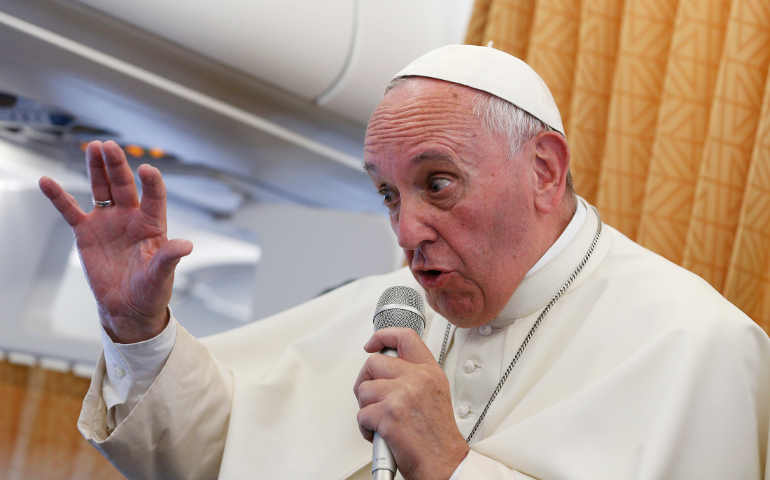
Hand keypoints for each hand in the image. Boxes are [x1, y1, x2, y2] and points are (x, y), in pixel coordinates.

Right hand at [38, 140, 191, 342]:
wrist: (128, 307)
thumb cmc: (151, 290)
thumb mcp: (162, 275)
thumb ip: (169, 258)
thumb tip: (186, 245)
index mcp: (153, 224)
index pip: (155, 197)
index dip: (152, 183)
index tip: (147, 170)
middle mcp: (131, 217)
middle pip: (124, 185)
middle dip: (117, 166)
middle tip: (109, 146)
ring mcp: (108, 221)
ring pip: (101, 189)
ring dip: (97, 169)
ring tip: (93, 147)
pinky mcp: (87, 232)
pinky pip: (71, 210)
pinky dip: (59, 196)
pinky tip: (46, 181)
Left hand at [354, 328, 468, 479]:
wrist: (444, 464)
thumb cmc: (437, 435)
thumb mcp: (435, 393)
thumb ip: (415, 375)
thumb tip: (388, 368)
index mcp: (429, 372)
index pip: (405, 337)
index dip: (382, 336)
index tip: (372, 344)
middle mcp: (417, 379)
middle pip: (373, 362)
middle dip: (366, 381)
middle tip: (373, 397)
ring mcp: (402, 395)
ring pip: (363, 389)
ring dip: (366, 407)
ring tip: (380, 419)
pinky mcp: (388, 415)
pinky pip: (361, 414)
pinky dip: (365, 428)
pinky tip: (379, 433)